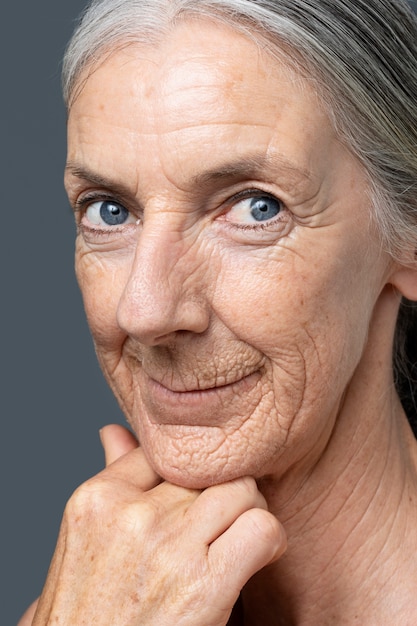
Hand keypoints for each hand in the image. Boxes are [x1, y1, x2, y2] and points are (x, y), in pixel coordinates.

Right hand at [25, 425, 285, 624]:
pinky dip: (271, 542)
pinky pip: (262, 528)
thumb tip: (113, 431)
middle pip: (206, 469)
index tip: (199, 498)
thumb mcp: (85, 544)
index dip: (190, 474)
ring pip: (241, 489)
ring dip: (249, 512)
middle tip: (224, 523)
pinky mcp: (202, 585)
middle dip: (221, 493)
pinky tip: (257, 560)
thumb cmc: (88, 616)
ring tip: (241, 540)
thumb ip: (111, 483)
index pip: (166, 450)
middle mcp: (128, 514)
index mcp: (96, 499)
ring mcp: (165, 545)